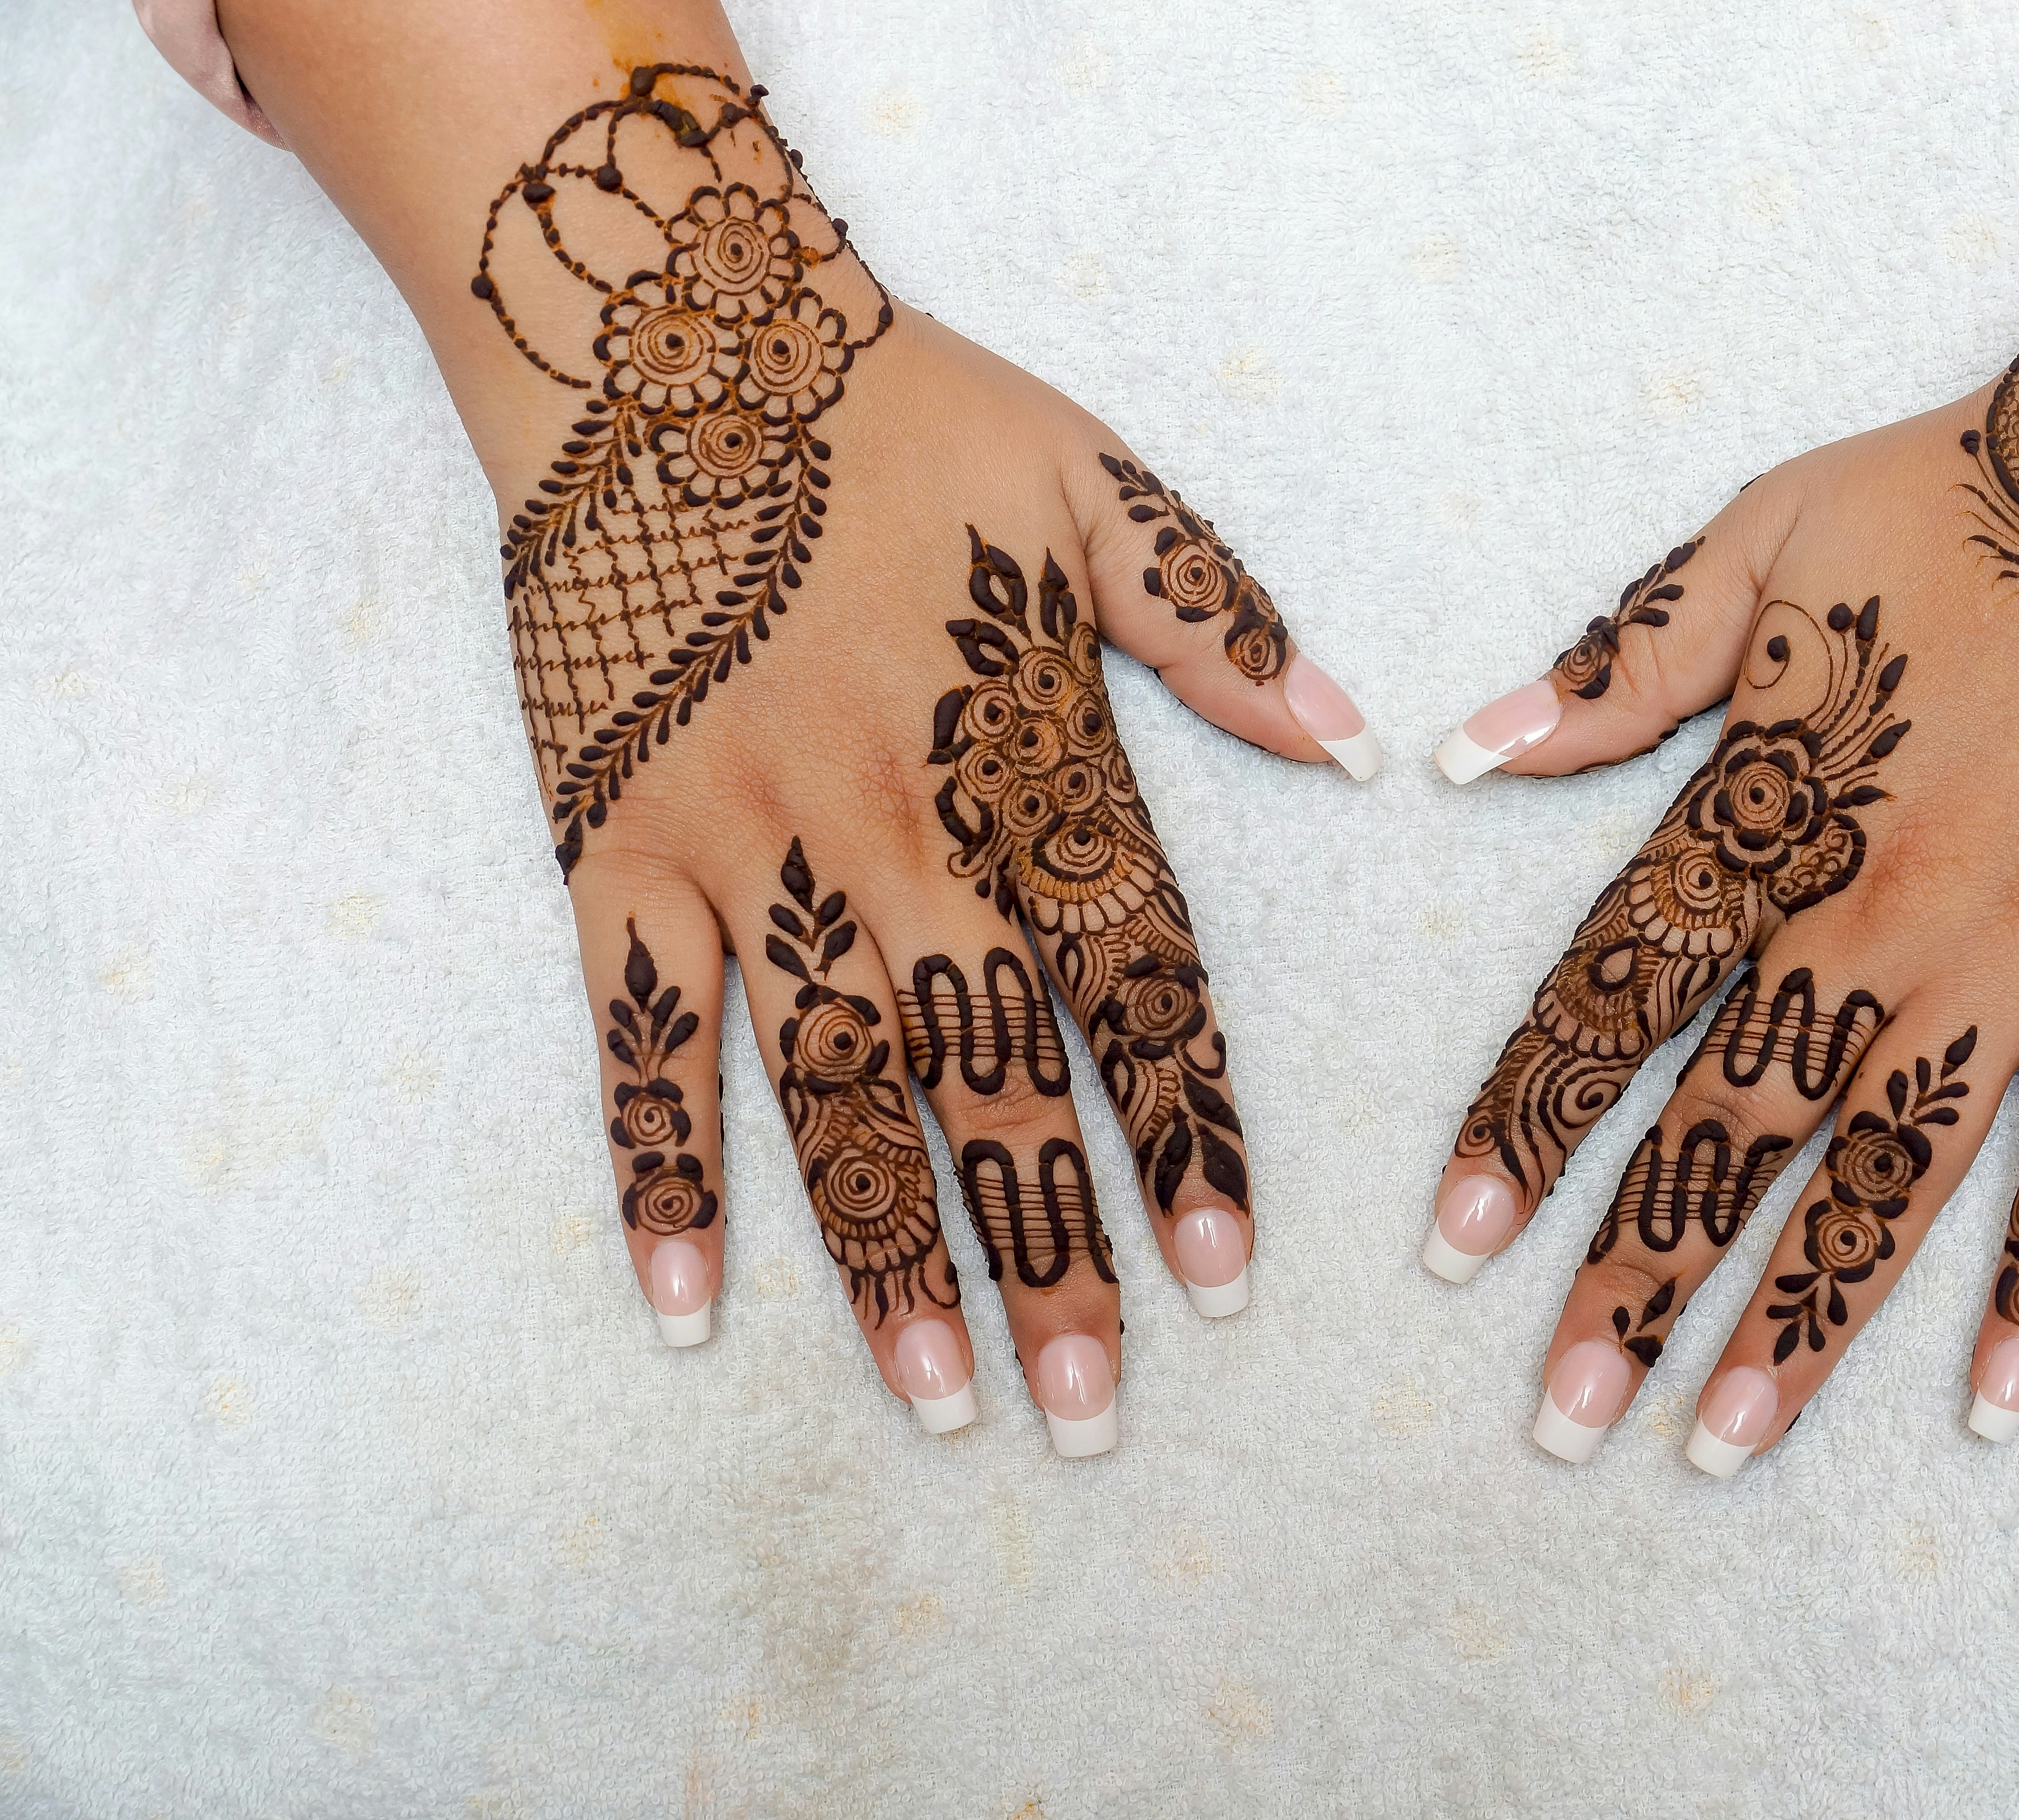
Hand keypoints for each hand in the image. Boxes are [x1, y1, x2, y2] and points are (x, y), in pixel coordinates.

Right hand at [223, 7, 1381, 1453]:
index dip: (1186, 1129)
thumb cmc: (901, 410)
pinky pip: (633, 1032)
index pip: (1132, 979)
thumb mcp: (1097, 482)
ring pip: (826, 1083)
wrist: (664, 329)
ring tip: (940, 1402)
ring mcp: (742, 844)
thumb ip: (1220, 627)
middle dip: (1051, 1247)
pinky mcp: (612, 845)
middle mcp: (891, 823)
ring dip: (884, 1252)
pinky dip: (655, 1166)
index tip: (1230, 1271)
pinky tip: (686, 1305)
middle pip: (988, 1070)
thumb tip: (1359, 743)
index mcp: (1021, 751)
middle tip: (1096, 1409)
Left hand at [1419, 142, 2018, 1468]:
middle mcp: (1888, 913)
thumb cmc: (1967, 496)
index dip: (1527, 1125)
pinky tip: (1996, 1402)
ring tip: (1721, 1442)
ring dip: (1804, 1319)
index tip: (1452, 1246)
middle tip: (1563, 1415)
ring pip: (1897, 1174)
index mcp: (1780, 813)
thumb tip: (1461, 749)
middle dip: (1641, 1275)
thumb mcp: (1760, 539)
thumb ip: (1619, 664)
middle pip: (1737, 1124)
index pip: (1619, 997)